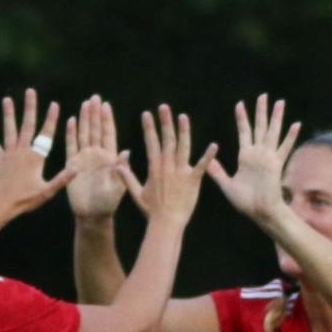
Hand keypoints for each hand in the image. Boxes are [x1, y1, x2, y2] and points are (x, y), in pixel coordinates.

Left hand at [0, 88, 74, 217]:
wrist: (2, 205)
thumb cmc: (25, 200)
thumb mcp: (47, 191)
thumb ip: (62, 179)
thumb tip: (77, 167)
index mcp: (35, 158)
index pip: (45, 135)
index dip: (51, 119)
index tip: (54, 104)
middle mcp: (21, 152)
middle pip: (27, 125)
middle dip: (29, 108)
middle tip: (30, 91)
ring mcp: (9, 155)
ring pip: (9, 131)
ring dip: (8, 115)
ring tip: (7, 100)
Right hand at [64, 94, 129, 220]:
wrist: (92, 215)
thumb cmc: (108, 203)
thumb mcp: (118, 186)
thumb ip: (121, 169)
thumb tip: (127, 151)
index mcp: (110, 158)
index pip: (108, 134)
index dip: (107, 119)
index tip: (106, 104)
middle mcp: (97, 155)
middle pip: (95, 130)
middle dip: (95, 113)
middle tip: (95, 97)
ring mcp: (84, 159)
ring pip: (84, 134)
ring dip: (84, 119)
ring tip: (85, 103)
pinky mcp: (72, 165)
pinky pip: (71, 146)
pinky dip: (70, 133)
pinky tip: (71, 120)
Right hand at [133, 103, 216, 226]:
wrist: (166, 224)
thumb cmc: (152, 211)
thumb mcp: (137, 194)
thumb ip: (128, 178)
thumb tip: (117, 165)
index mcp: (154, 168)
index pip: (151, 143)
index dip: (149, 128)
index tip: (147, 113)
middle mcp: (167, 167)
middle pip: (167, 140)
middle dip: (165, 122)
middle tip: (164, 107)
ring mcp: (180, 172)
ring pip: (183, 147)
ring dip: (184, 131)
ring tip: (183, 116)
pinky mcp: (193, 180)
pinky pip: (202, 166)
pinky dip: (208, 156)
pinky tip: (214, 145)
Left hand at [208, 94, 300, 225]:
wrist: (259, 212)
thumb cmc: (245, 202)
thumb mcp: (227, 185)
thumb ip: (218, 172)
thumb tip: (207, 160)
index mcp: (246, 156)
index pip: (244, 132)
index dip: (242, 118)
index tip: (240, 104)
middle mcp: (258, 154)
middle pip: (260, 127)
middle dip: (261, 111)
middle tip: (263, 95)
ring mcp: (269, 158)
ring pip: (272, 132)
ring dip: (276, 117)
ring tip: (280, 102)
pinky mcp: (277, 164)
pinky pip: (285, 147)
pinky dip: (290, 136)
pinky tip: (296, 124)